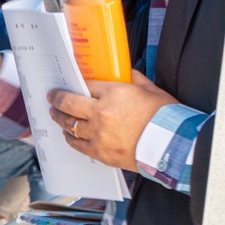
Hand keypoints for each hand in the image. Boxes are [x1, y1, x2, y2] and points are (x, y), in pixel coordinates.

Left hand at [48, 77, 173, 171]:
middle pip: (68, 104)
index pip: (86, 85)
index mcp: (114, 94)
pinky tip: (68, 134)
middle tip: (51, 97)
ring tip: (56, 115)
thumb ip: (133, 79)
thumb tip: (122, 73)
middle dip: (56, 99)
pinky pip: (76, 144)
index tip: (69, 84)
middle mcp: (100, 114)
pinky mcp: (99, 152)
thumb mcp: (151, 90)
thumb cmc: (165, 117)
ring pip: (68, 124)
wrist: (172, 145)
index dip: (76, 84)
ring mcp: (97, 134)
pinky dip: (70, 137)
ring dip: (60, 118)